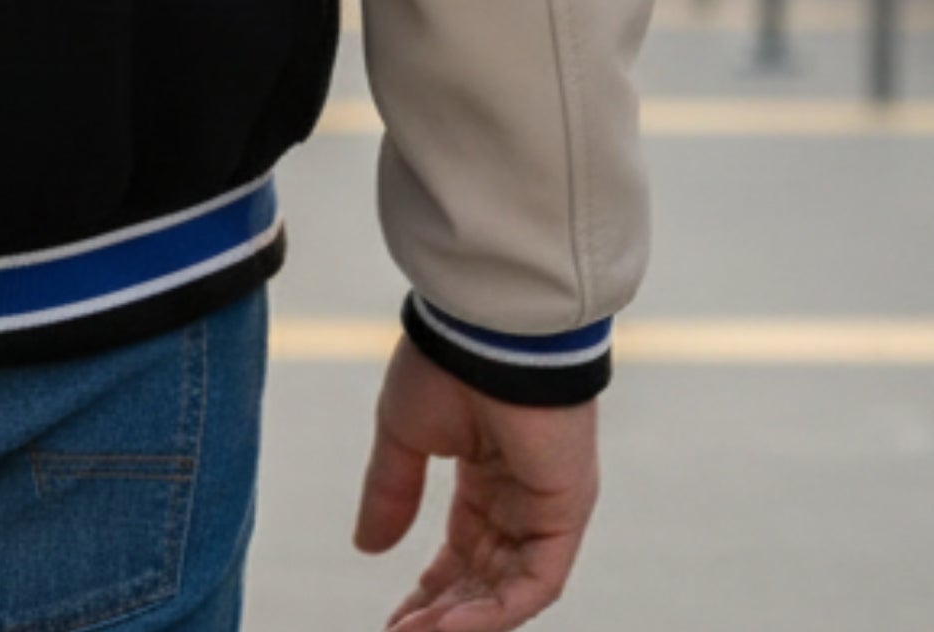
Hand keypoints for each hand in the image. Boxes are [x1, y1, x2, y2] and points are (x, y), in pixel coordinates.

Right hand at [354, 335, 599, 630]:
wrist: (486, 331)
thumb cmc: (446, 363)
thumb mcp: (403, 434)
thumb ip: (391, 492)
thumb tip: (367, 547)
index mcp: (488, 473)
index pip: (464, 550)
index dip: (431, 588)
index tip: (396, 620)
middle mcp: (523, 498)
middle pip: (485, 577)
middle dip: (444, 614)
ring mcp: (548, 508)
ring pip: (509, 588)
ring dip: (465, 620)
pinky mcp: (566, 515)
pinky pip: (535, 582)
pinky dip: (497, 611)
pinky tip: (451, 626)